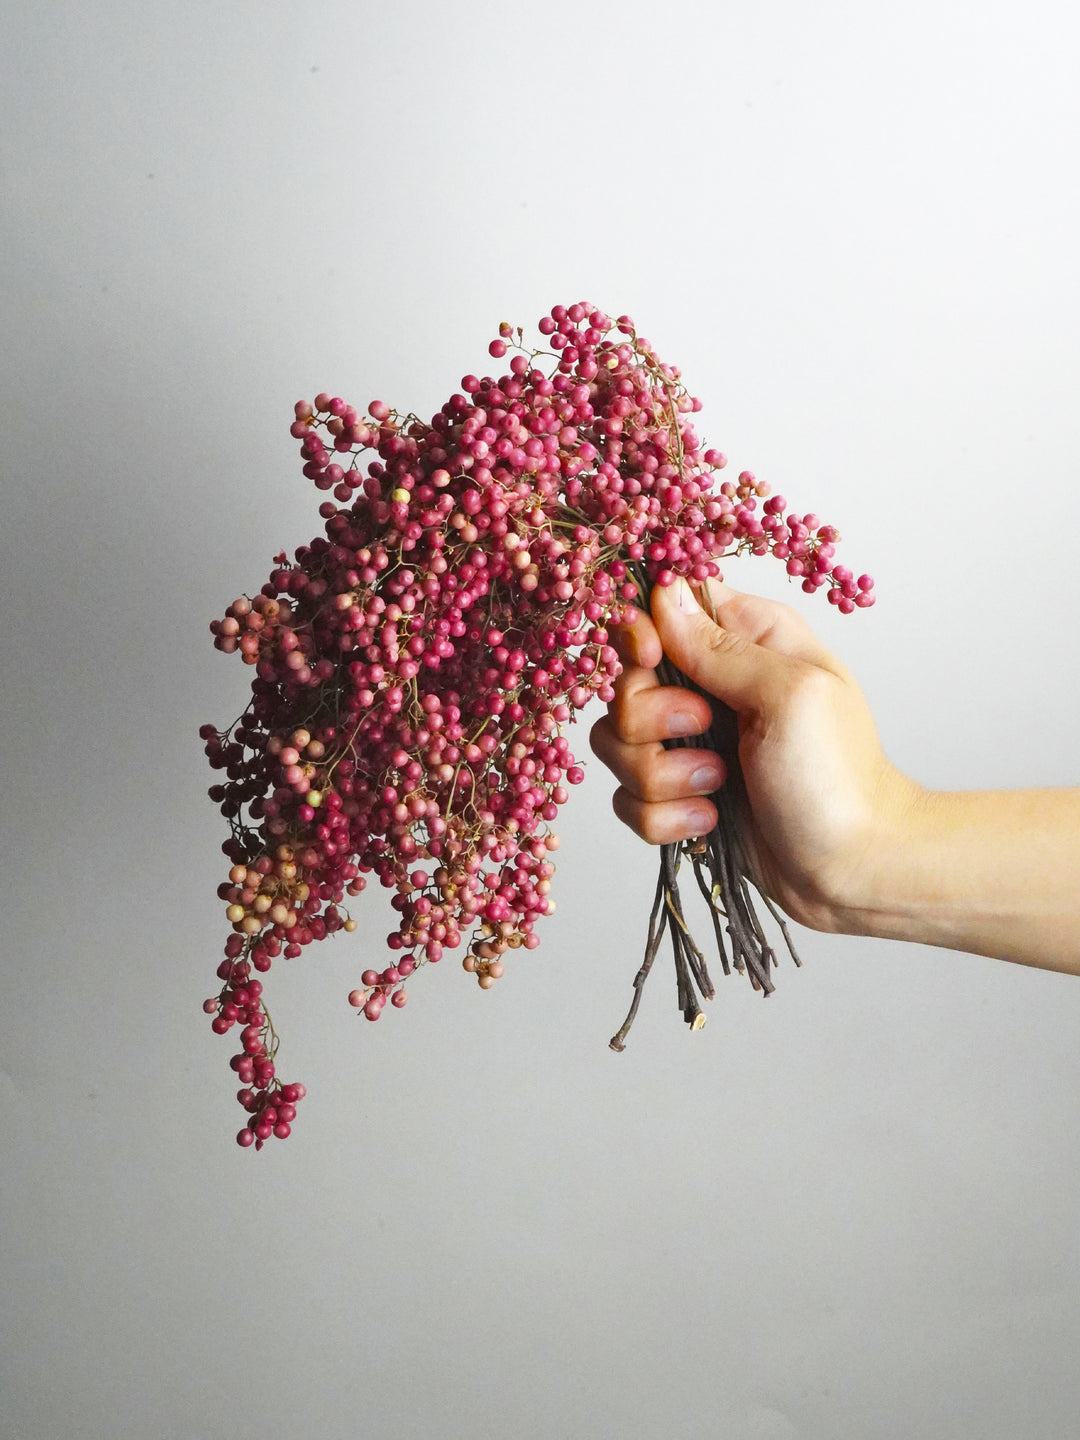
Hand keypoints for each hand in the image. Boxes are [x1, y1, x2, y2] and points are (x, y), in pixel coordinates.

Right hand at [589, 577, 922, 934]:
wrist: (850, 868)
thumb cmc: (839, 777)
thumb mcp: (789, 695)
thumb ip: (720, 646)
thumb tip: (664, 594)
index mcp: (746, 638)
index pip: (660, 607)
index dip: (638, 633)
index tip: (651, 660)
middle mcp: (710, 684)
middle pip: (624, 680)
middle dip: (649, 718)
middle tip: (704, 731)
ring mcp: (690, 742)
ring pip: (616, 742)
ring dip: (659, 774)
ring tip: (716, 786)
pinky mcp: (677, 794)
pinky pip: (627, 797)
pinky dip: (664, 816)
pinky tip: (710, 819)